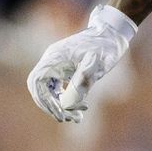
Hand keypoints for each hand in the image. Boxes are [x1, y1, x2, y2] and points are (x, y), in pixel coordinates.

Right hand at [26, 5, 136, 121]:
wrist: (114, 32)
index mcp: (55, 56)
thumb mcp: (98, 64)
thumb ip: (82, 81)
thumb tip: (67, 104)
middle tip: (68, 118)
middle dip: (52, 105)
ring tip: (76, 116)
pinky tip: (79, 106)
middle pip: (40, 88)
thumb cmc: (106, 45)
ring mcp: (57, 63)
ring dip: (60, 104)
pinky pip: (57, 86)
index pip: (37, 82)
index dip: (44, 100)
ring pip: (49, 89)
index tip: (59, 112)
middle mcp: (52, 59)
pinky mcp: (64, 67)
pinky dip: (65, 97)